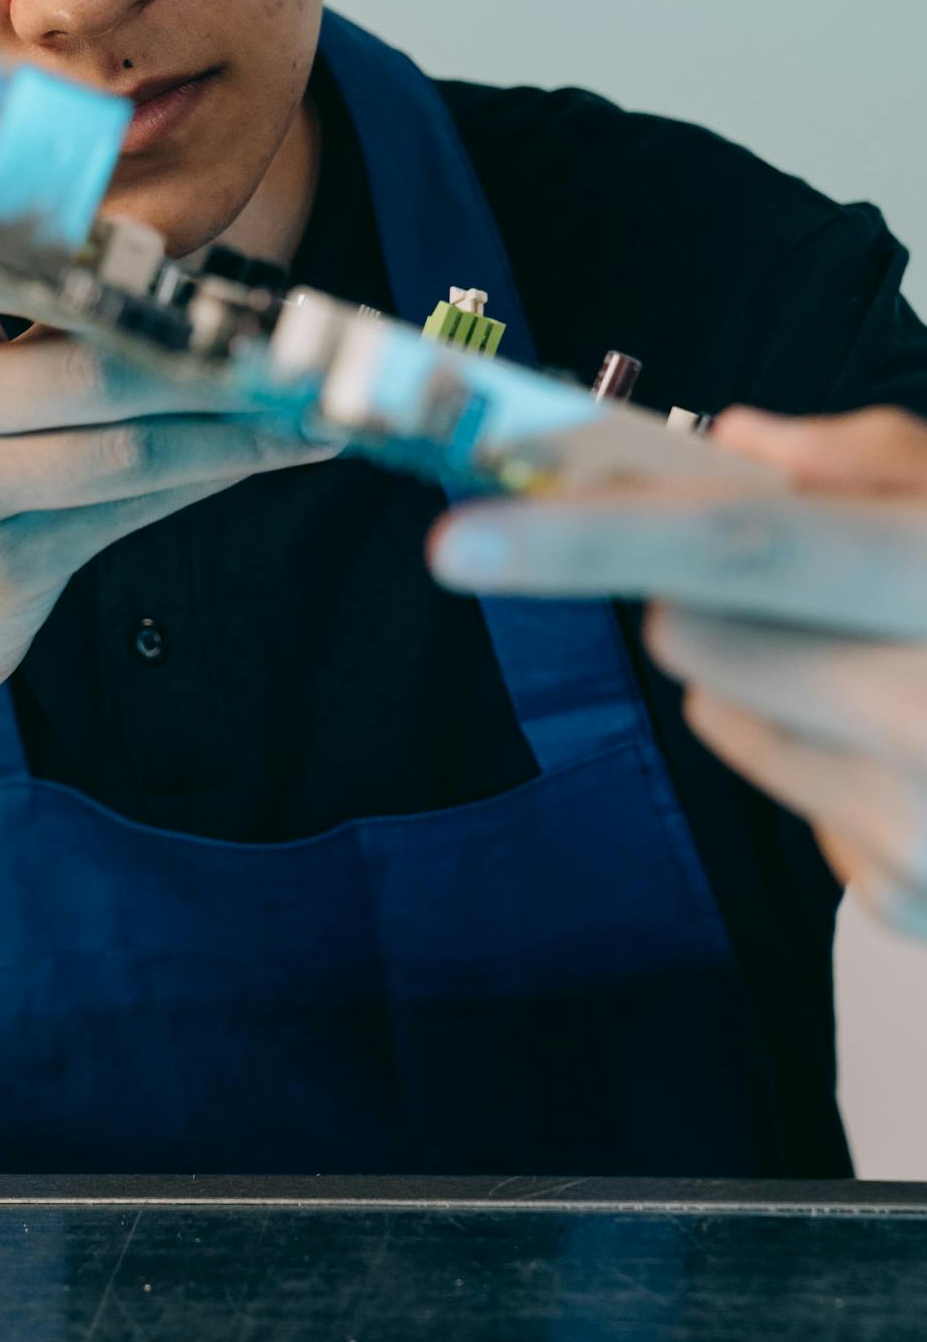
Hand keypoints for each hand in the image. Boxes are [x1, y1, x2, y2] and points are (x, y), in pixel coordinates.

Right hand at [0, 248, 328, 727]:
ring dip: (238, 427)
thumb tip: (180, 272)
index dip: (93, 242)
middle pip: (92, 363)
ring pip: (125, 444)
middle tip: (304, 345)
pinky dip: (212, 476)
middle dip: (215, 357)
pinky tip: (273, 456)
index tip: (189, 242)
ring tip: (313, 407)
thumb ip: (31, 317)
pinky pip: (129, 509)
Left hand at [428, 408, 926, 934]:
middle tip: (793, 571)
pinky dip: (818, 750)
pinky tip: (917, 740)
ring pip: (724, 710)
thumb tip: (738, 441)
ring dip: (764, 669)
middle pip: (696, 635)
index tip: (462, 540)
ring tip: (883, 658)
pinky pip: (786, 789)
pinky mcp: (905, 900)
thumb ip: (877, 459)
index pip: (746, 549)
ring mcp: (924, 834)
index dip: (594, 538)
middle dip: (705, 589)